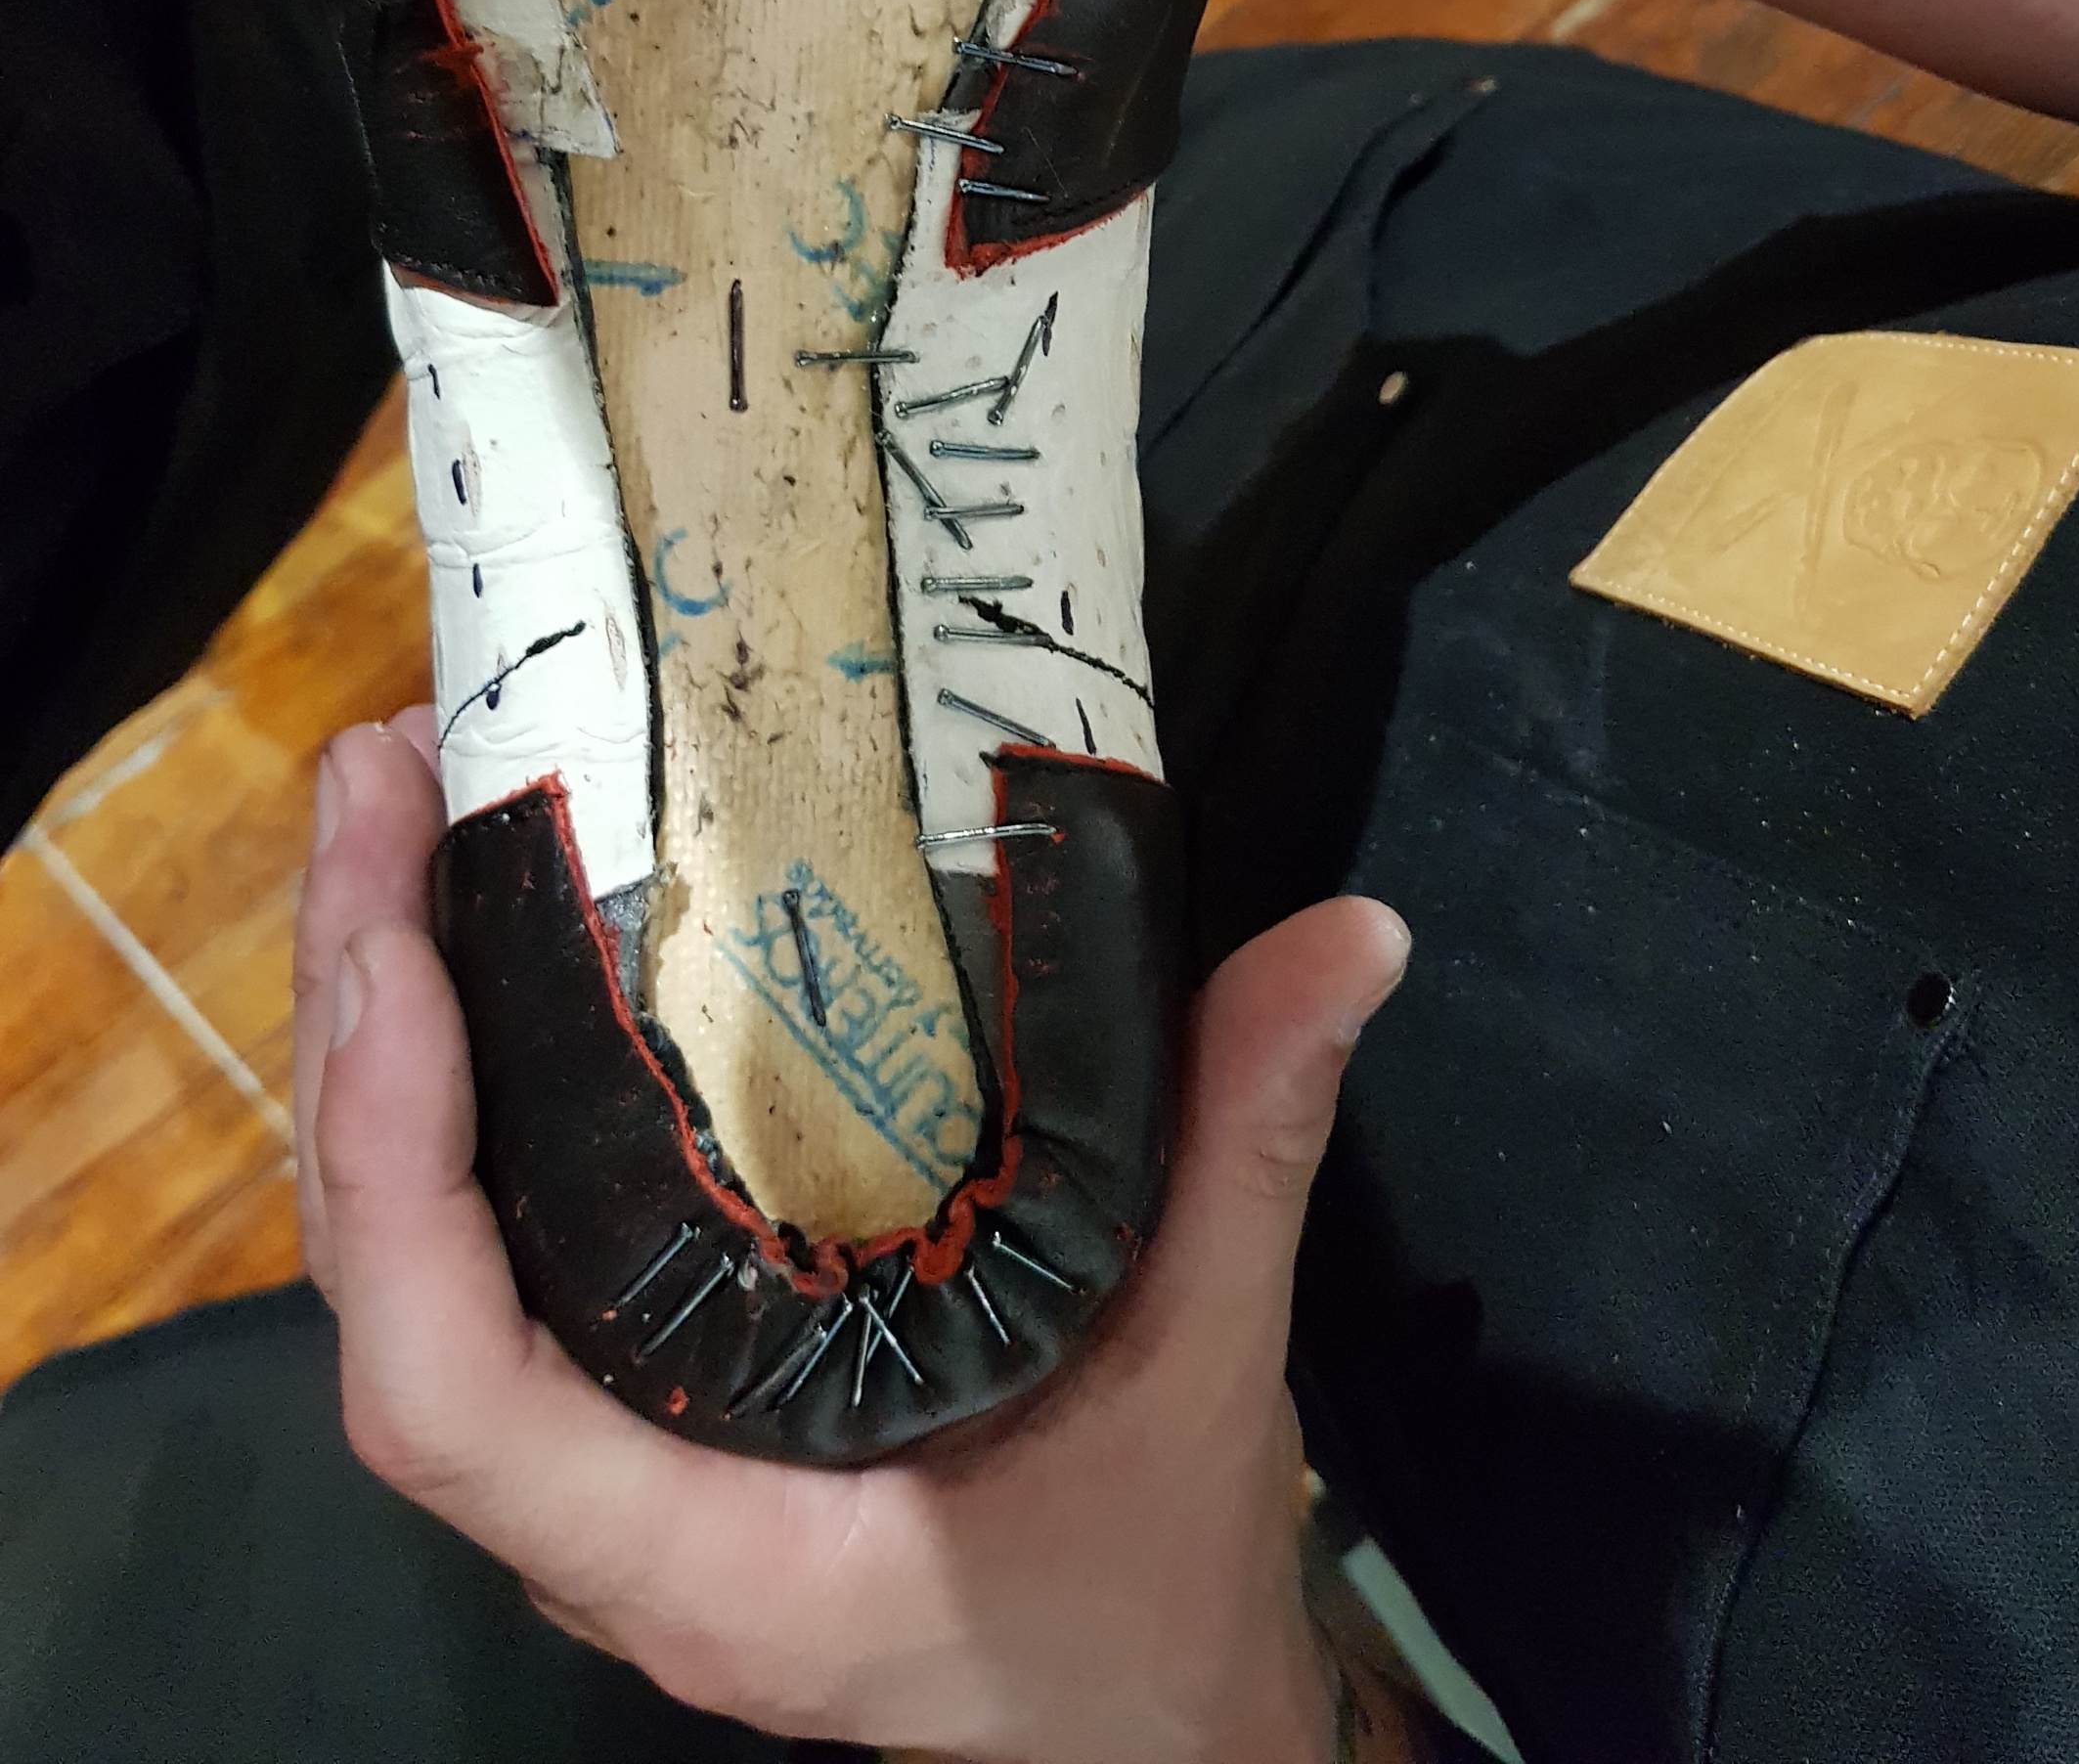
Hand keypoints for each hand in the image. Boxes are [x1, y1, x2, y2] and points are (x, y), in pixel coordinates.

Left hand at [296, 715, 1409, 1763]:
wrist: (1128, 1724)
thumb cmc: (1141, 1596)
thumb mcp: (1209, 1368)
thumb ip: (1252, 1143)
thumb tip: (1354, 935)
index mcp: (710, 1553)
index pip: (451, 1402)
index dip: (394, 1182)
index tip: (400, 965)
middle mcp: (603, 1521)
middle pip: (380, 1285)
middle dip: (354, 1022)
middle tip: (380, 780)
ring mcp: (593, 1464)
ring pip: (395, 1266)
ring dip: (365, 1035)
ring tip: (390, 813)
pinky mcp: (615, 1403)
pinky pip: (462, 1256)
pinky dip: (431, 1097)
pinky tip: (458, 944)